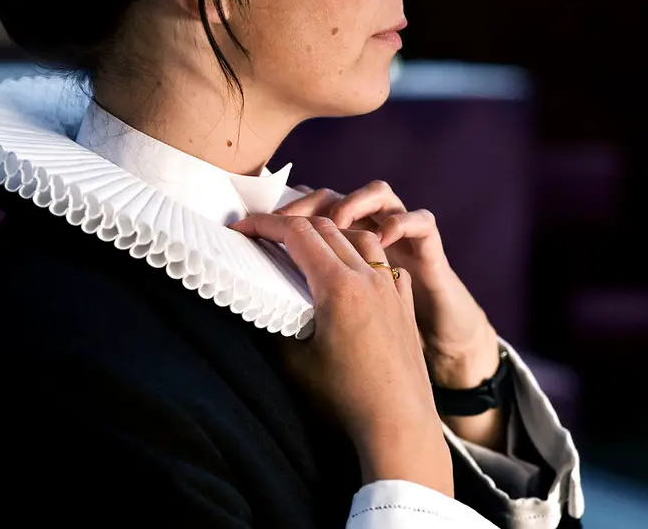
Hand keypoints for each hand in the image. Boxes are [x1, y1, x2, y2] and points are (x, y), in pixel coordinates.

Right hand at [230, 214, 453, 496]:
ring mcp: (390, 288)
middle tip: (264, 235)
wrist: (399, 423)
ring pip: (359, 238)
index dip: (265, 224)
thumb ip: (278, 326)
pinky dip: (363, 255)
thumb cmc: (346, 399)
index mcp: (338, 286)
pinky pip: (385, 263)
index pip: (297, 234)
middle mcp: (367, 278)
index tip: (243, 227)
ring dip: (330, 232)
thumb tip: (265, 308)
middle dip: (290, 224)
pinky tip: (353, 270)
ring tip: (308, 246)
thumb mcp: (296, 362)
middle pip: (326, 228)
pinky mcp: (404, 304)